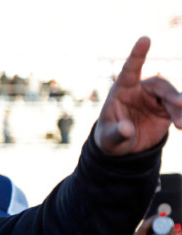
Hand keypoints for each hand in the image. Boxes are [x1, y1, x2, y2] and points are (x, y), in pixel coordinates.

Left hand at [94, 37, 181, 155]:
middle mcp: (140, 90)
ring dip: (179, 109)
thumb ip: (117, 133)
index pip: (129, 70)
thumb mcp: (108, 140)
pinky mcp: (166, 108)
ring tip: (181, 125)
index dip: (137, 55)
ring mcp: (155, 98)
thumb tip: (126, 129)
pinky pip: (178, 108)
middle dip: (171, 95)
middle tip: (180, 103)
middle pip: (160, 86)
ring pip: (172, 97)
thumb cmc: (110, 138)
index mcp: (121, 90)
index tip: (145, 39)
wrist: (122, 147)